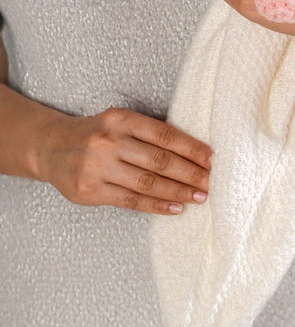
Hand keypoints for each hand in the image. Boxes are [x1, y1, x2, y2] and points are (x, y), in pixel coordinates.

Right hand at [39, 107, 211, 214]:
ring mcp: (97, 167)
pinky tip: (177, 207)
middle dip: (191, 173)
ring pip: (148, 183)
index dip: (192, 148)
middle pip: (160, 161)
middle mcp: (108, 141)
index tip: (212, 159)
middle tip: (212, 182)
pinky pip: (131, 201)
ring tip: (201, 196)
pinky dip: (158, 205)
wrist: (50, 147)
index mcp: (121, 119)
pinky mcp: (89, 191)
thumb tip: (195, 152)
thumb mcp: (120, 122)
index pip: (165, 135)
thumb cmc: (98, 134)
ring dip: (179, 192)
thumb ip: (150, 133)